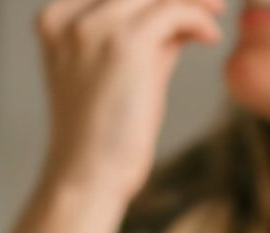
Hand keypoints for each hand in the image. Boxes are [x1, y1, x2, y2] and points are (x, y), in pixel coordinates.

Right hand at [35, 0, 224, 206]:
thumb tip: (181, 15)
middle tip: (209, 3)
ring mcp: (95, 28)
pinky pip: (172, 11)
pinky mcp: (126, 44)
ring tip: (215, 13)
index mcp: (55, 22)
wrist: (88, 178)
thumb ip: (143, 43)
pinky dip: (198, 17)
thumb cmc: (104, 139)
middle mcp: (71, 18)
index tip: (183, 2)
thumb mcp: (119, 77)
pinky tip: (211, 35)